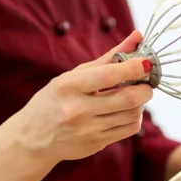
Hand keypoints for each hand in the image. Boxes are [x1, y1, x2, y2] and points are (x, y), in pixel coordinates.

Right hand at [11, 30, 152, 162]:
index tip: (146, 63)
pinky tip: (126, 111)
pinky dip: (134, 118)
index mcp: (68, 86)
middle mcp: (77, 110)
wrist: (33, 137)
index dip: (134, 68)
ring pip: (132, 115)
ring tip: (133, 96)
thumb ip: (108, 57)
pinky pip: (129, 130)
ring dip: (140, 103)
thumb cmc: (56, 99)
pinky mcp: (96, 144)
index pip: (109, 75)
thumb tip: (138, 36)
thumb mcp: (74, 75)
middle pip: (128, 99)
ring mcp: (87, 130)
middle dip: (145, 89)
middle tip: (146, 83)